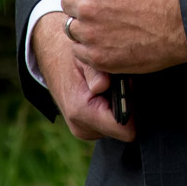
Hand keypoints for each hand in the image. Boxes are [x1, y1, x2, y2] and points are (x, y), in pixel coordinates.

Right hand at [31, 11, 136, 143]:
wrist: (52, 57)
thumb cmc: (70, 55)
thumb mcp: (83, 56)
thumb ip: (95, 72)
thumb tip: (103, 85)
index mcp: (82, 112)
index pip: (124, 130)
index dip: (134, 109)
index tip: (131, 89)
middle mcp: (82, 127)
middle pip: (124, 129)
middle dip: (126, 106)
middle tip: (119, 82)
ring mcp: (83, 130)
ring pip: (118, 127)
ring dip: (119, 107)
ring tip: (111, 85)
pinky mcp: (87, 128)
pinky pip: (109, 123)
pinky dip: (112, 108)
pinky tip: (107, 91)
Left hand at [60, 0, 186, 74]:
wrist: (185, 20)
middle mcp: (87, 5)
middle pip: (69, 0)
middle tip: (111, 1)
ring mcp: (92, 33)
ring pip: (73, 26)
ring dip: (87, 23)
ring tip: (112, 20)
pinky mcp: (99, 56)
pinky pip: (80, 51)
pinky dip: (92, 46)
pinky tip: (112, 37)